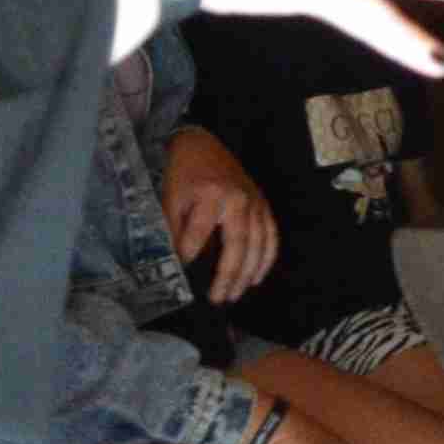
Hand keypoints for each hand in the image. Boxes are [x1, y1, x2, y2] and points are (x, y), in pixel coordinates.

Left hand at [161, 127, 277, 301]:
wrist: (204, 144)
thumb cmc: (185, 173)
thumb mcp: (171, 196)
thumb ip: (174, 227)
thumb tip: (176, 260)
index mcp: (213, 194)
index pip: (201, 232)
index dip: (190, 253)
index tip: (183, 270)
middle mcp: (240, 200)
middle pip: (237, 245)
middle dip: (228, 275)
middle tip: (218, 298)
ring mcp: (256, 203)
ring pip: (258, 245)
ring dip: (247, 274)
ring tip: (235, 294)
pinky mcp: (264, 205)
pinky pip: (271, 236)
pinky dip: (266, 259)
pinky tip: (256, 278)